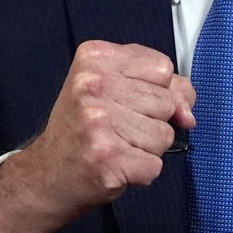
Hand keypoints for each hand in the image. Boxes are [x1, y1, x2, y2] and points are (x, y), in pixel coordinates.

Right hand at [0, 41, 195, 232]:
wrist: (45, 176)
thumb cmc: (82, 130)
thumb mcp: (114, 89)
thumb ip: (160, 87)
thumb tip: (188, 113)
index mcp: (95, 57)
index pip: (163, 67)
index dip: (156, 89)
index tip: (127, 101)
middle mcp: (93, 84)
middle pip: (167, 101)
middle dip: (152, 120)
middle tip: (117, 128)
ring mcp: (98, 121)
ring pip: (165, 134)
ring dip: (147, 148)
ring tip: (116, 145)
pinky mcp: (107, 157)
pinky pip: (155, 165)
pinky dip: (141, 172)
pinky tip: (115, 165)